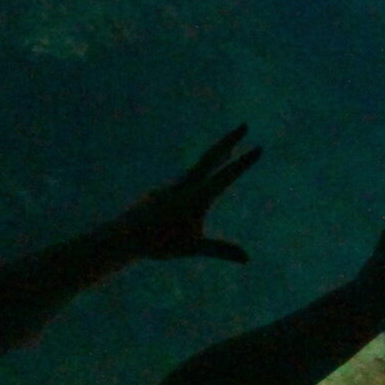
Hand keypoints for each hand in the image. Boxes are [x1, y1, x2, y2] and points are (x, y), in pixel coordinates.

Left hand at [109, 125, 261, 264]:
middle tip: (244, 125)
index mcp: (197, 196)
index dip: (244, 162)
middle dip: (230, 140)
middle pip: (211, 156)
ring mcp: (173, 185)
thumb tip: (246, 259)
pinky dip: (199, 174)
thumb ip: (221, 250)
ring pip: (199, 166)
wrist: (125, 236)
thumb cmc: (160, 243)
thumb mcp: (194, 247)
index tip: (259, 148)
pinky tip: (197, 182)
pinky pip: (186, 180)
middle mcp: (186, 184)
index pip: (227, 175)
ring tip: (228, 149)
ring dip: (216, 154)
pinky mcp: (164, 191)